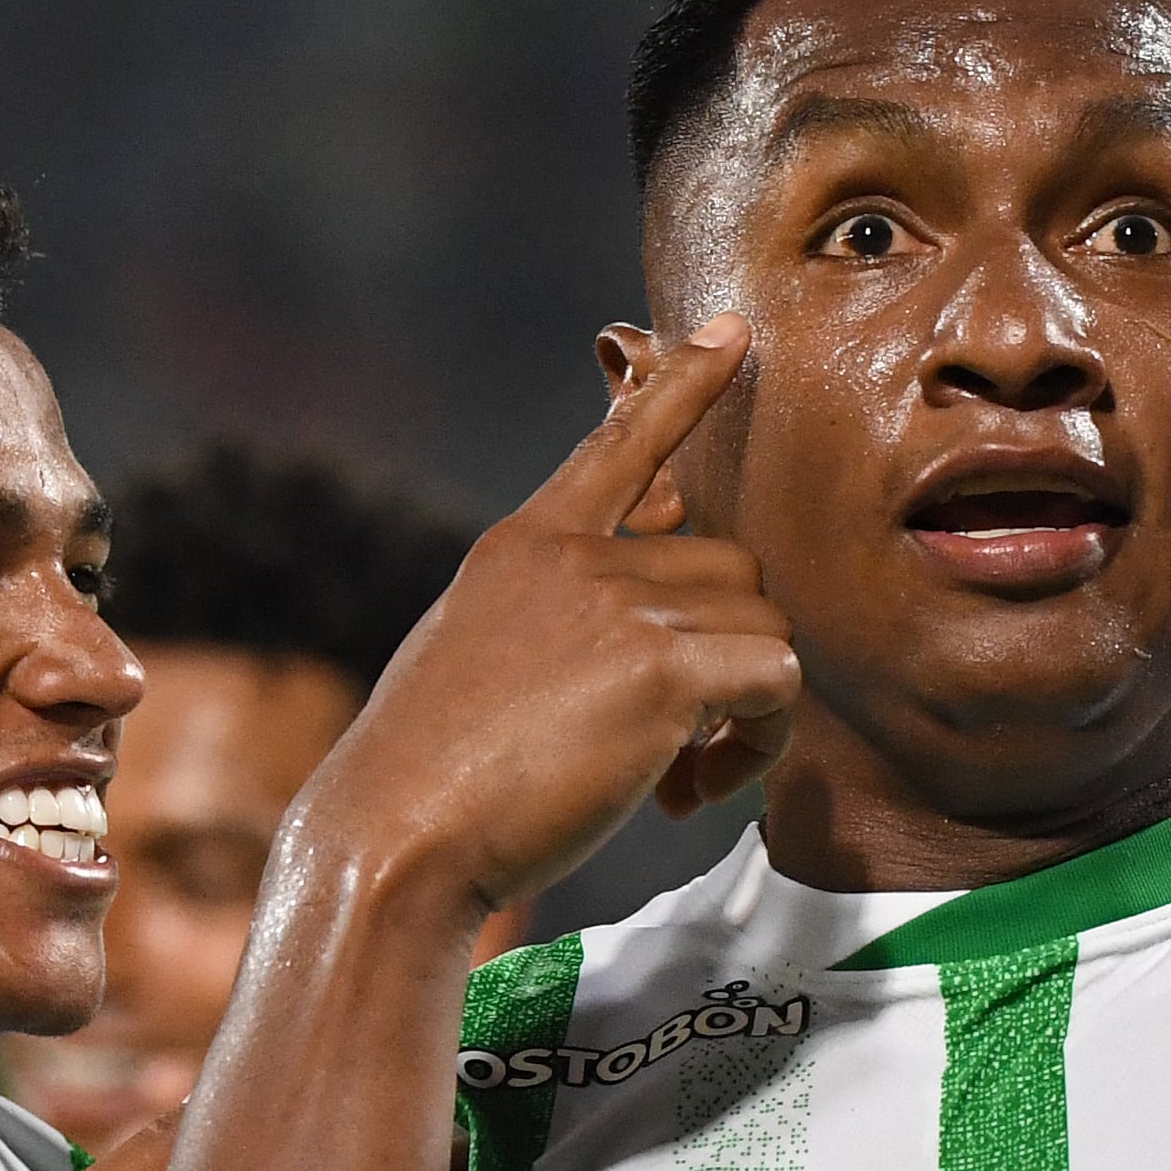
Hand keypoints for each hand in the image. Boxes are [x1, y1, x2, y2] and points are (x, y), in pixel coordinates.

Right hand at [288, 315, 799, 922]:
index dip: (682, 388)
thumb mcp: (480, 654)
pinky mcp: (660, 668)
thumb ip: (560, 608)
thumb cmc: (432, 776)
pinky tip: (690, 794)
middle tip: (681, 751)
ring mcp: (619, 604)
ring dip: (746, 710)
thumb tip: (652, 561)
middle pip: (730, 567)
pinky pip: (774, 681)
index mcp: (525, 545)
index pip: (619, 445)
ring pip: (762, 626)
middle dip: (728, 656)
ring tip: (681, 779)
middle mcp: (576, 557)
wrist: (395, 836)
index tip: (734, 334)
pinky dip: (761, 742)